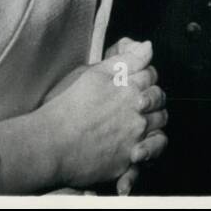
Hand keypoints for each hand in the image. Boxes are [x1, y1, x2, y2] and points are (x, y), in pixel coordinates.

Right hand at [43, 39, 167, 188]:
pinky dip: (144, 157)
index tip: (136, 79)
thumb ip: (126, 60)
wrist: (50, 143)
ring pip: (159, 131)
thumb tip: (148, 46)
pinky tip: (134, 154)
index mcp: (131, 90)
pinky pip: (146, 160)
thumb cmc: (68, 106)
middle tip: (138, 102)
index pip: (152, 76)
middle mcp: (138, 115)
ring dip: (153, 126)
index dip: (145, 75)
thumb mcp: (95, 74)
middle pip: (159, 102)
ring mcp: (134, 140)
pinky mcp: (125, 163)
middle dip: (153, 99)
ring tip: (137, 126)